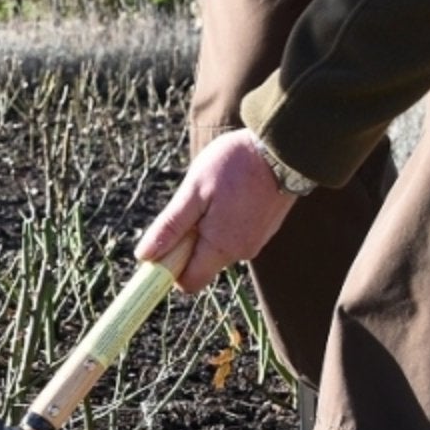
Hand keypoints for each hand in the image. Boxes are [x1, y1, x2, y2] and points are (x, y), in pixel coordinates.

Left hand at [135, 129, 298, 292]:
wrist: (284, 147)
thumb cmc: (236, 165)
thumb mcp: (194, 191)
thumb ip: (170, 227)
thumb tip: (145, 256)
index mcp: (221, 248)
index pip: (188, 282)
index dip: (170, 269)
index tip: (161, 246)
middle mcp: (240, 252)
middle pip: (201, 264)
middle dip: (187, 243)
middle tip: (191, 207)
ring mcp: (255, 242)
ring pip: (217, 248)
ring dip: (206, 229)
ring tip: (214, 194)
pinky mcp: (264, 230)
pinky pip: (233, 235)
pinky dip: (224, 222)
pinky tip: (229, 194)